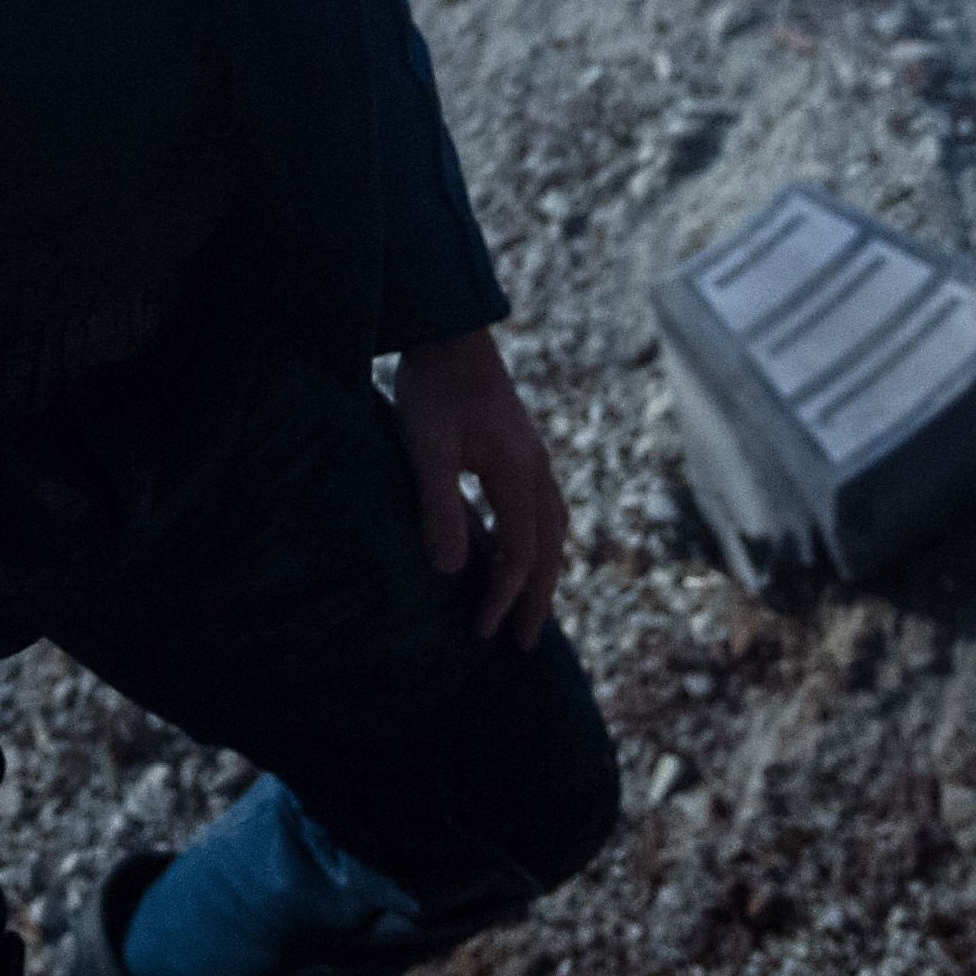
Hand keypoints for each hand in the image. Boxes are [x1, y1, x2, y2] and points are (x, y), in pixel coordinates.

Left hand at [393, 328, 569, 647]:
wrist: (447, 331)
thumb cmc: (432, 387)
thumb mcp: (425, 447)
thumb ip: (438, 505)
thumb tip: (449, 570)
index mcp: (518, 472)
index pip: (521, 551)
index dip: (505, 595)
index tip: (484, 631)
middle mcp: (536, 469)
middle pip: (549, 547)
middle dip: (536, 597)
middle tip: (524, 644)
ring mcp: (532, 458)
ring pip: (551, 528)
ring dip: (541, 572)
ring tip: (528, 608)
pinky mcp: (519, 450)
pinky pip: (540, 510)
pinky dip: (535, 543)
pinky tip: (513, 551)